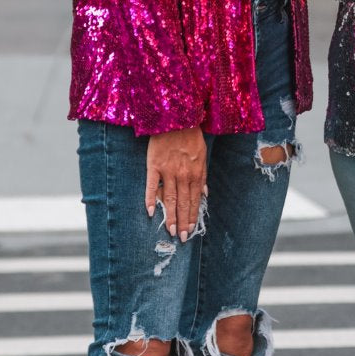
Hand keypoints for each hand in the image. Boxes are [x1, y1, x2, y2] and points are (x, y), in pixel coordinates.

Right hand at [145, 127, 206, 241]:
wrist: (176, 118)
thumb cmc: (191, 136)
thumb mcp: (203, 155)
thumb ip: (203, 176)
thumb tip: (204, 193)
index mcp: (196, 174)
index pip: (194, 201)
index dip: (192, 217)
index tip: (191, 230)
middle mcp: (183, 175)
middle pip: (182, 203)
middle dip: (182, 222)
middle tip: (181, 238)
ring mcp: (167, 171)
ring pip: (169, 199)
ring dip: (169, 216)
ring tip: (169, 231)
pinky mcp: (154, 165)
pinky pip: (152, 185)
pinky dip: (151, 199)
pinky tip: (150, 212)